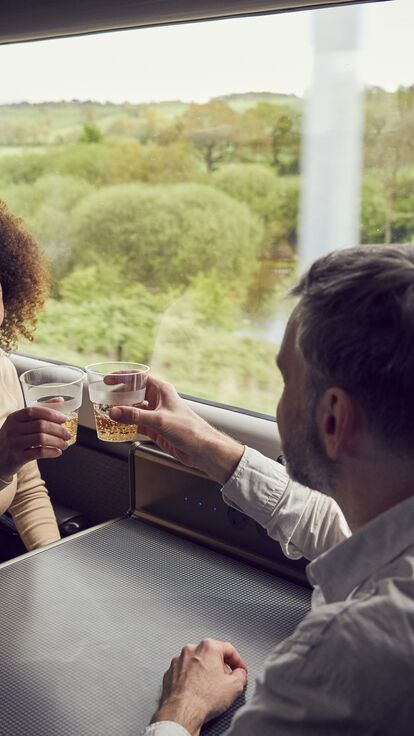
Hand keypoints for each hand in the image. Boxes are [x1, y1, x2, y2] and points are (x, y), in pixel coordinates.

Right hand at [0, 406, 70, 478]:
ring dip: (57, 441)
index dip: (51, 414)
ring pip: (41, 438)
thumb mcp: (21, 423)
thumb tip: (60, 400)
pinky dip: (51, 452)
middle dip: (58, 430)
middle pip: (40, 425)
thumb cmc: (14, 438)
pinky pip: (38, 452)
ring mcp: (13, 443)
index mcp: (14, 417)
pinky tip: (57, 452)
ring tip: (64, 444)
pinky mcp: (17, 457)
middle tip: (67, 434)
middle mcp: (12, 429)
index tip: (64, 418)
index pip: (33, 411)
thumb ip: (40, 411)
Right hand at [108, 376, 243, 483]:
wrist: (201, 449)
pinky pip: (136, 423)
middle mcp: (158, 400)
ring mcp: (156, 414)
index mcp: (162, 390)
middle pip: (134, 393)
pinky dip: (127, 425)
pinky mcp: (155, 429)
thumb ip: (135, 416)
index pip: (139, 377)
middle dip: (118, 394)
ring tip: (106, 412)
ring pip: (134, 409)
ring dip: (121, 411)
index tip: (108, 378)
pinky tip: (117, 427)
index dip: (122, 376)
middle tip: (103, 396)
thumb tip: (115, 412)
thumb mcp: (159, 420)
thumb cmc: (189, 429)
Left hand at [151, 639, 247, 735]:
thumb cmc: (203, 698)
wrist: (181, 712)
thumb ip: (241, 675)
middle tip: (225, 682)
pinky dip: (191, 679)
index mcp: (208, 647)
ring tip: (209, 689)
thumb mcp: (235, 686)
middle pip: (212, 655)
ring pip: (197, 663)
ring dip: (204, 673)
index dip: (238, 662)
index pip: (229, 649)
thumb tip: (239, 674)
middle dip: (220, 667)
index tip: (240, 670)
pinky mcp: (169, 672)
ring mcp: (178, 660)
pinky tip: (196, 691)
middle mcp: (191, 650)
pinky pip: (184, 672)